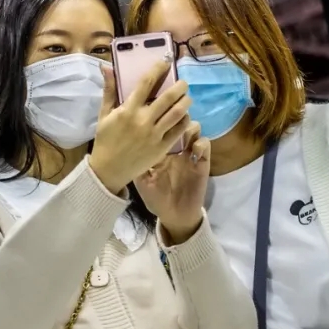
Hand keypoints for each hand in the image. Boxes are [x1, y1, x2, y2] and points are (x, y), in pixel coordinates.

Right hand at [89, 60, 191, 193]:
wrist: (109, 170)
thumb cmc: (106, 139)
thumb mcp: (104, 114)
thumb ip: (109, 90)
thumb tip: (107, 66)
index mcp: (128, 110)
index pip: (146, 83)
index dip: (158, 69)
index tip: (166, 61)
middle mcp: (143, 120)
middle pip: (167, 98)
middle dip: (179, 86)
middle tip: (183, 82)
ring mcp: (154, 135)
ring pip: (177, 113)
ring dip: (185, 102)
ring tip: (187, 97)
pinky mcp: (162, 148)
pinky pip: (178, 131)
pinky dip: (184, 120)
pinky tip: (185, 115)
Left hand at [135, 121, 209, 244]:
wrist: (175, 215)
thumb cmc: (156, 199)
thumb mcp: (141, 181)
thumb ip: (136, 164)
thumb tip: (123, 146)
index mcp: (159, 149)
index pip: (160, 126)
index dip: (158, 117)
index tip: (153, 113)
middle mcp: (175, 147)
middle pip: (177, 121)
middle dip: (175, 115)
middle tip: (170, 119)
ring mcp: (189, 153)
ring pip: (193, 128)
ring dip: (189, 126)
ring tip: (183, 133)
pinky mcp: (202, 162)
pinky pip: (205, 144)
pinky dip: (201, 142)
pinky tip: (193, 150)